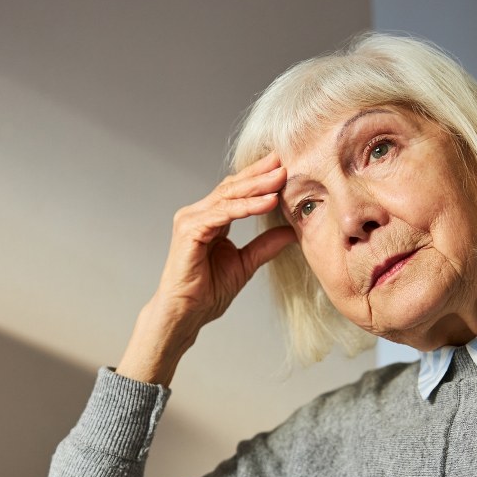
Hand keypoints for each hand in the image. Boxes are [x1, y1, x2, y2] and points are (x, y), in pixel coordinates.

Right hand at [117, 153, 295, 385]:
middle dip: (259, 175)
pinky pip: (223, 214)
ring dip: (257, 186)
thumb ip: (265, 245)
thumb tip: (290, 230)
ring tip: (281, 178)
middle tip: (284, 162)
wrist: (185, 314)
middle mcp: (197, 215)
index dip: (258, 178)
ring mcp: (190, 220)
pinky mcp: (189, 231)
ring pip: (228, 196)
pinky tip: (268, 201)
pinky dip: (247, 207)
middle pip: (232, 187)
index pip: (235, 192)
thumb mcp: (245, 264)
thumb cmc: (206, 293)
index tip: (282, 167)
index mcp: (208, 219)